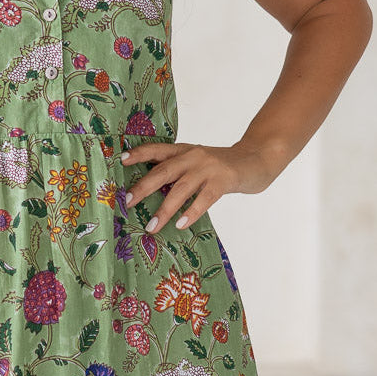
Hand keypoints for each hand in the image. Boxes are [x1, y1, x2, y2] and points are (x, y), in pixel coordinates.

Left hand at [120, 140, 279, 231]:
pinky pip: (204, 199)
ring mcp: (208, 168)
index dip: (139, 154)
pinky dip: (191, 212)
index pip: (157, 149)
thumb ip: (178, 171)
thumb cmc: (221, 167)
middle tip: (127, 201)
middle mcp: (193, 156)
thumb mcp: (197, 162)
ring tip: (151, 226)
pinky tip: (180, 224)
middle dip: (143, 187)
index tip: (121, 160)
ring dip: (165, 209)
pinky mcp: (223, 180)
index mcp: (184, 150)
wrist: (255, 160)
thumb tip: (150, 191)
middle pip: (163, 171)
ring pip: (181, 189)